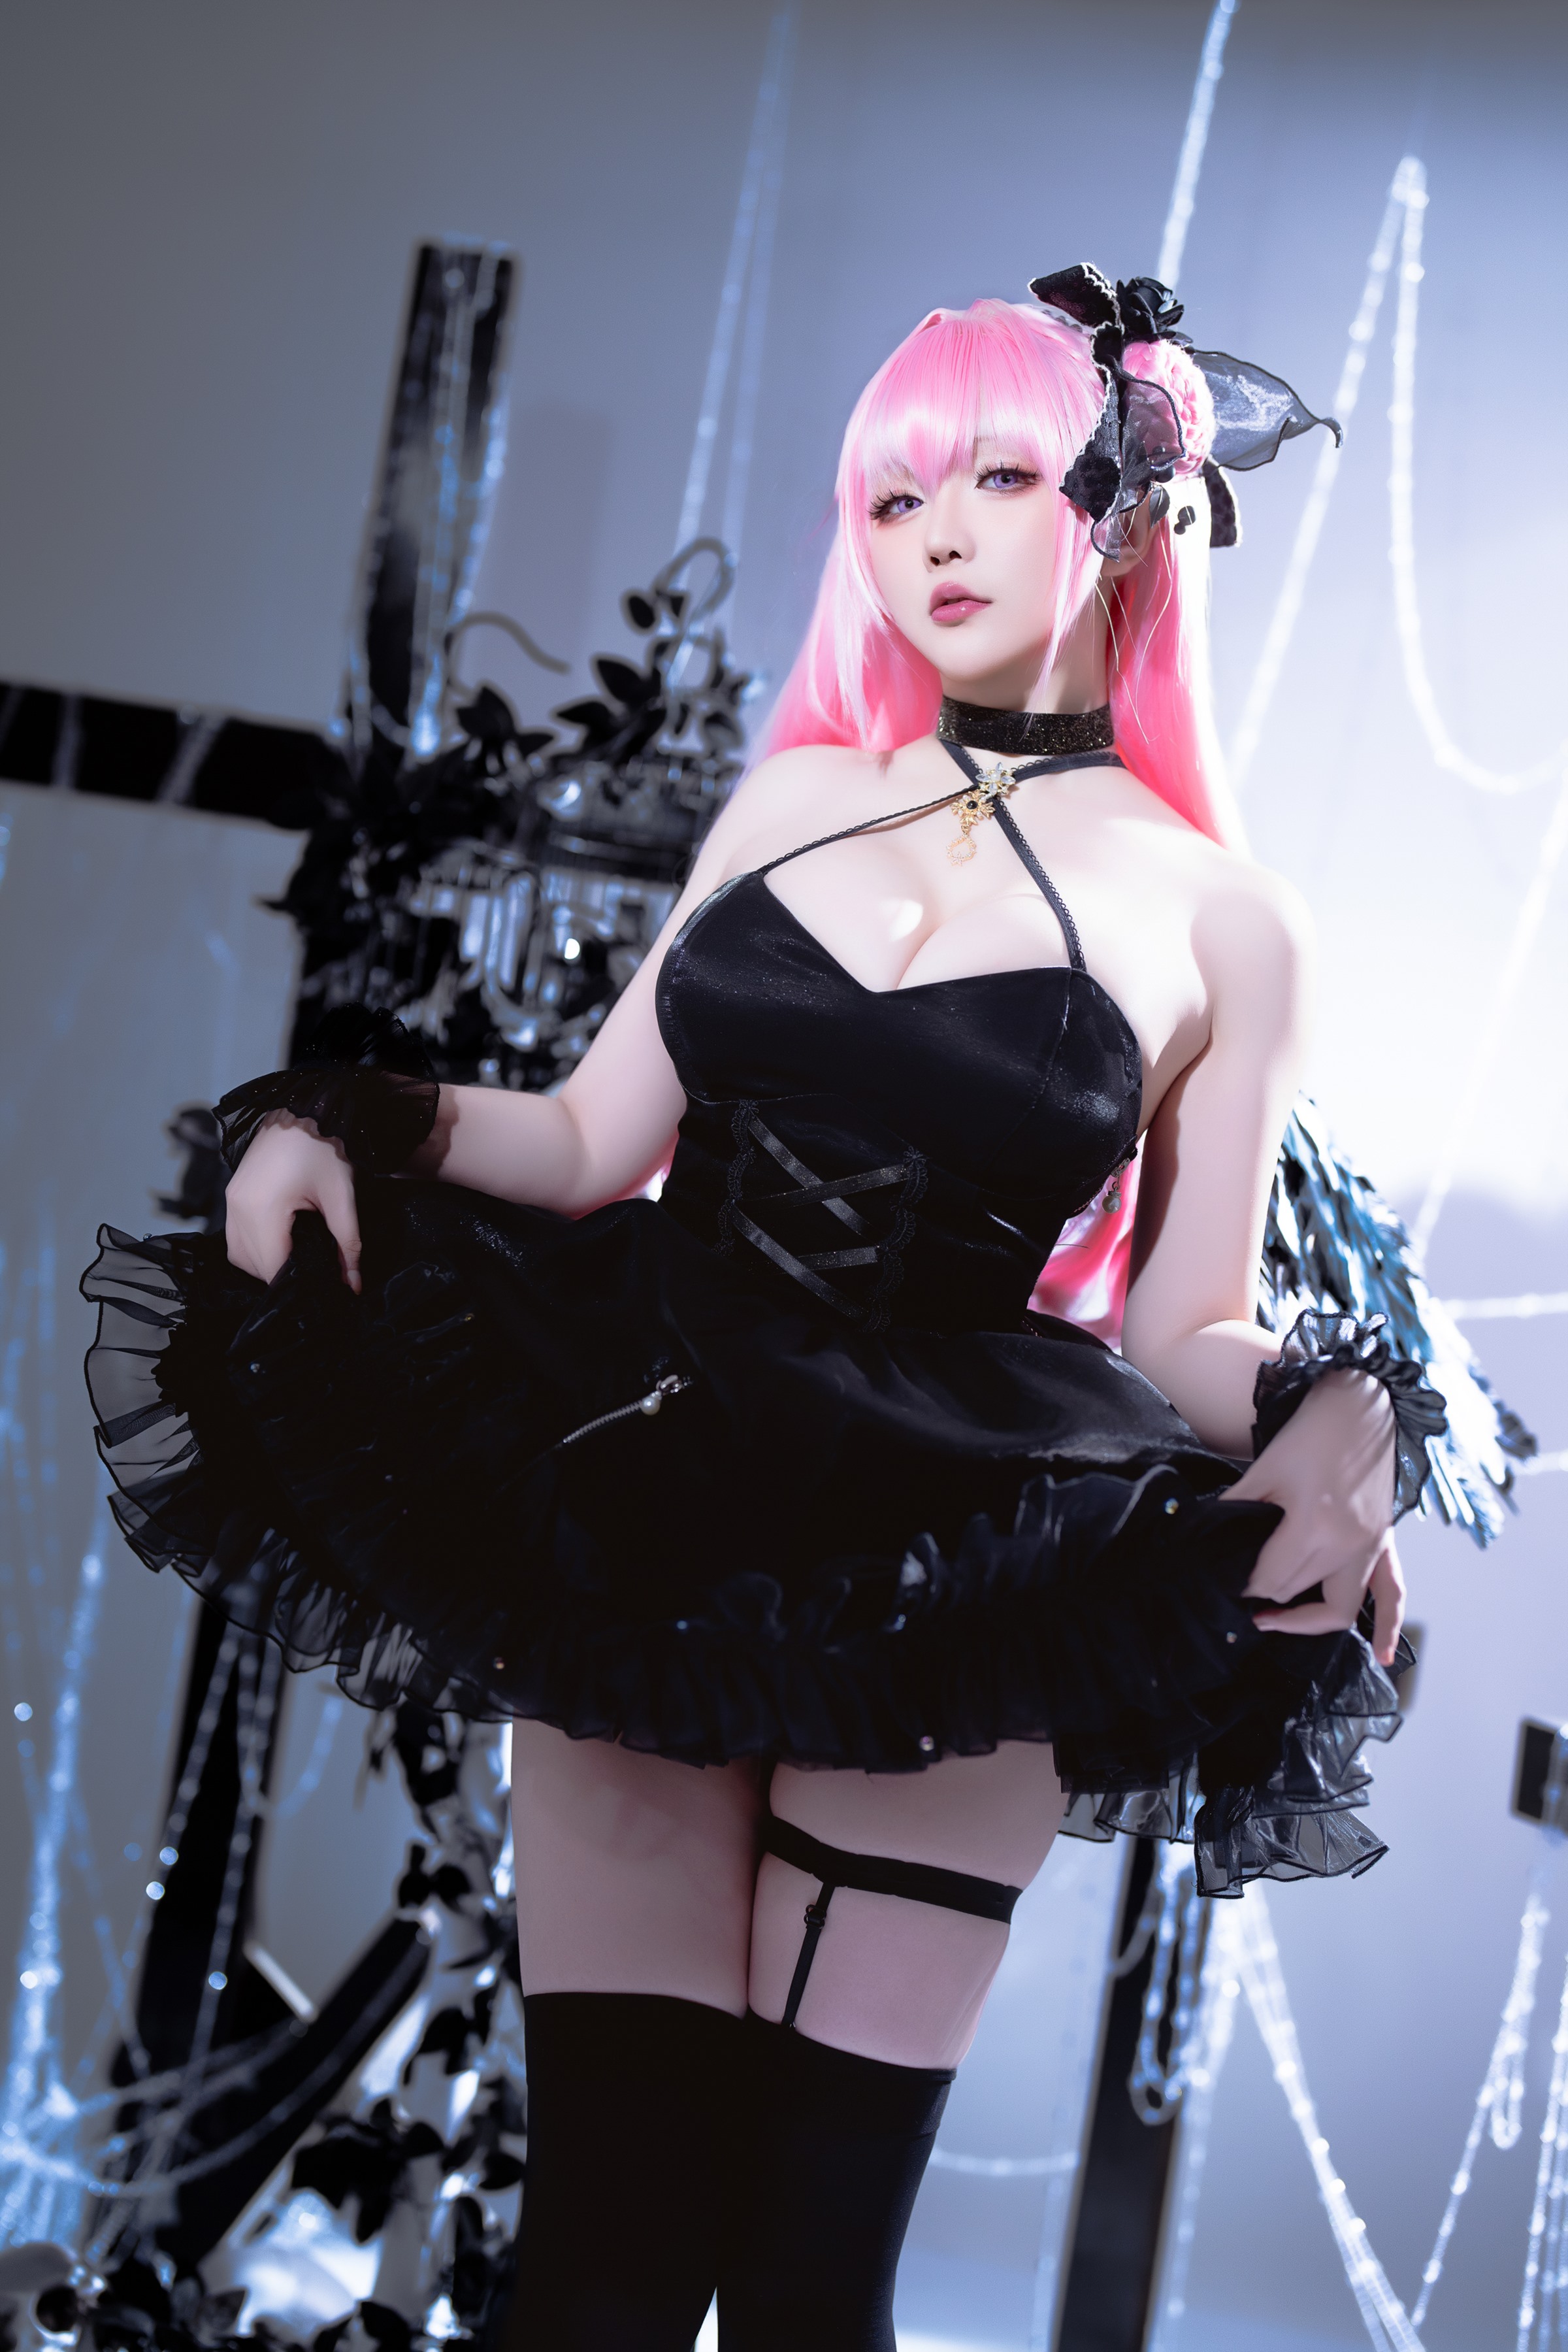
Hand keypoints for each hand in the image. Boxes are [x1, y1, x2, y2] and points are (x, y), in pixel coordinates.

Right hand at [224, 1114, 361, 1291]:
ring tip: (298, 1259)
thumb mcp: (342, 1198)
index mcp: (261, 1209)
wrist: (306, 1106)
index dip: (296, 1283)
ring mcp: (230, 1199)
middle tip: (314, 1274)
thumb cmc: (325, 1148)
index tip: (321, 1287)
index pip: (271, 1268)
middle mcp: (237, 1208)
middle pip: (252, 1266)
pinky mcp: (232, 1192)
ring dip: (265, 1263)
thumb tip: (353, 1285)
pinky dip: (255, 1246)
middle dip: (281, 1275)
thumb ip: (347, 1245)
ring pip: (239, 1254)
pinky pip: (236, 1235)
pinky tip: (281, 1242)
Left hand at [1230, 1369, 1397, 1654]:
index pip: (1269, 1579)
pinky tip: (1384, 1656)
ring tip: (1274, 1620)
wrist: (1360, 1406)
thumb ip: (1236, 1507)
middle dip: (1264, 1594)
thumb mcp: (1264, 1468)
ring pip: (1338, 1608)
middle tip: (1236, 1588)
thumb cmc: (1309, 1432)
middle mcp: (1347, 1546)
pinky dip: (1388, 1628)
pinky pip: (1392, 1595)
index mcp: (1313, 1527)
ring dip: (1306, 1620)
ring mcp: (1371, 1547)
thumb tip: (1202, 1536)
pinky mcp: (1385, 1542)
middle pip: (1296, 1592)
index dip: (1242, 1583)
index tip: (1222, 1578)